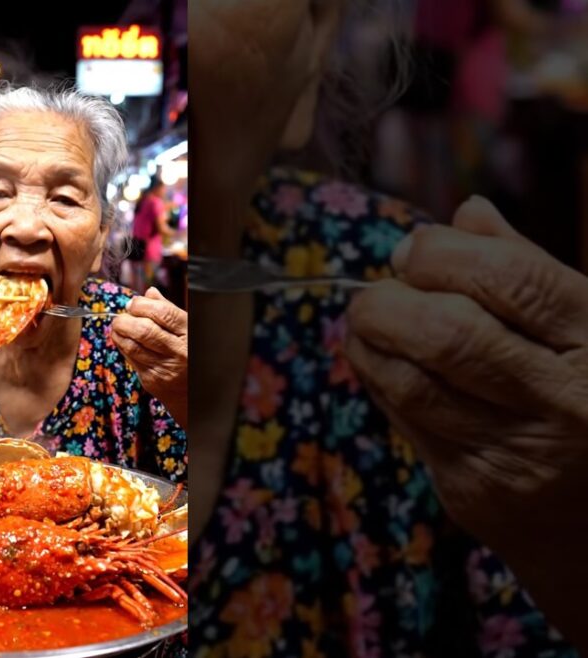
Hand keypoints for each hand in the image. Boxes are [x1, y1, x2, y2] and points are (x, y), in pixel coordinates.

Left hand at [112, 287, 187, 426]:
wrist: (195, 392)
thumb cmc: (189, 352)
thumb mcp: (187, 329)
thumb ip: (168, 310)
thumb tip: (148, 293)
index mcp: (189, 334)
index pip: (163, 314)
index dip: (142, 305)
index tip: (134, 303)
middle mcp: (179, 352)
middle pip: (144, 330)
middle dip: (126, 319)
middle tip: (122, 316)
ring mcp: (165, 368)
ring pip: (133, 346)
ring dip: (119, 333)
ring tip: (119, 326)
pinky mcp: (152, 380)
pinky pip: (130, 359)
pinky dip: (121, 345)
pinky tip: (121, 339)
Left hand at [344, 197, 587, 643]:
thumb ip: (531, 267)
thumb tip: (465, 214)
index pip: (509, 279)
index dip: (442, 252)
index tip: (416, 249)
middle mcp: (565, 402)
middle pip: (447, 334)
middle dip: (390, 300)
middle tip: (378, 290)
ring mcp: (517, 455)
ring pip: (410, 383)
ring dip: (368, 341)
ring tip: (368, 320)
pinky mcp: (474, 491)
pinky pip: (404, 421)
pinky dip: (378, 380)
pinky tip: (381, 362)